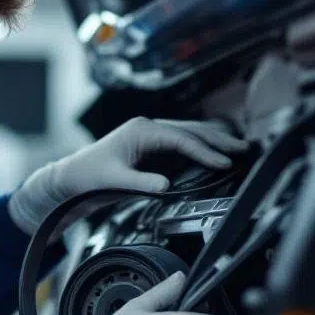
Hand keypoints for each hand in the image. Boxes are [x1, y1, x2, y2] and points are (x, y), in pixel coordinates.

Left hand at [8, 117, 247, 233]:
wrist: (71, 177)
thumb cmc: (87, 176)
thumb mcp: (115, 182)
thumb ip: (142, 184)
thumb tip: (166, 187)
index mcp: (140, 131)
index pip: (180, 138)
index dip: (204, 151)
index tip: (222, 162)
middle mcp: (147, 128)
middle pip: (190, 130)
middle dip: (218, 139)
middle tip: (243, 148)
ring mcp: (149, 135)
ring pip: (188, 133)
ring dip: (212, 140)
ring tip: (237, 147)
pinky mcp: (150, 146)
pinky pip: (181, 142)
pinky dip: (200, 146)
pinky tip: (214, 152)